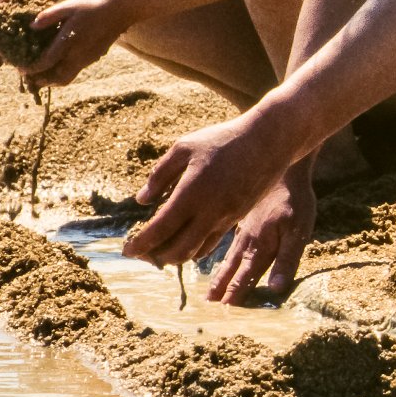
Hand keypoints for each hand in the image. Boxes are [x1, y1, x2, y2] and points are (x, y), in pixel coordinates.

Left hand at [20, 0, 127, 88]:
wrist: (117, 11)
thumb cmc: (90, 6)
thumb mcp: (68, 6)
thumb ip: (48, 16)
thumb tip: (31, 26)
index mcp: (68, 42)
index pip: (46, 62)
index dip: (31, 69)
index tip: (21, 69)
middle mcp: (77, 55)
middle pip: (56, 78)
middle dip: (41, 80)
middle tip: (28, 77)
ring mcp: (86, 59)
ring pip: (66, 78)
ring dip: (51, 80)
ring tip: (40, 76)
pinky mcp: (92, 59)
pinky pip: (73, 73)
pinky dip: (61, 75)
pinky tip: (55, 66)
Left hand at [123, 109, 299, 269]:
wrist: (268, 141)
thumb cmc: (223, 139)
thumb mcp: (184, 147)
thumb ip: (160, 175)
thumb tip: (142, 200)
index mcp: (192, 192)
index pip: (160, 228)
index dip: (141, 244)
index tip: (126, 251)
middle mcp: (209, 211)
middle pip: (177, 249)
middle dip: (156, 256)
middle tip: (141, 255)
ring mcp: (225, 217)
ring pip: (196, 250)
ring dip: (175, 256)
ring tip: (159, 252)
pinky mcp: (236, 218)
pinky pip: (211, 242)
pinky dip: (195, 249)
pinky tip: (185, 244)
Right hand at [206, 169, 315, 305]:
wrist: (283, 167)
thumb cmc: (295, 201)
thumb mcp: (298, 231)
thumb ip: (286, 260)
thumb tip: (275, 289)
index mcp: (260, 247)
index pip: (245, 277)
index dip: (234, 295)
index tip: (221, 313)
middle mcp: (247, 241)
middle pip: (232, 269)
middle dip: (221, 288)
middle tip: (206, 306)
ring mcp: (243, 228)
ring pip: (228, 256)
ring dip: (218, 274)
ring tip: (207, 291)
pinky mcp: (244, 218)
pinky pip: (227, 240)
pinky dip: (217, 250)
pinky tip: (208, 253)